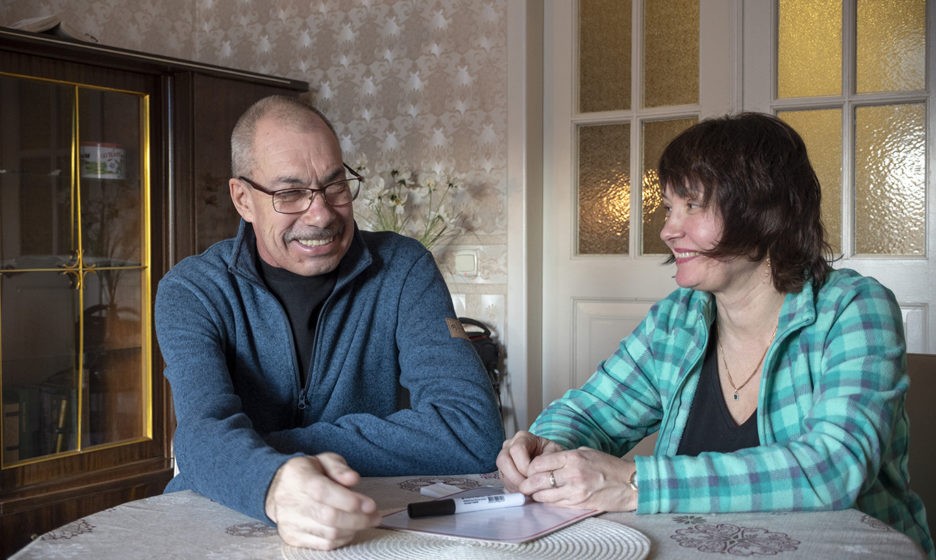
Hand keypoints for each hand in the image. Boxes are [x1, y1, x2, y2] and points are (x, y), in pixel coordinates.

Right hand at [265, 453, 380, 549]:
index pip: (322, 491)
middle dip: (358, 518)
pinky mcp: (292, 537)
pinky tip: (350, 530)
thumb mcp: (323, 460)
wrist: (278, 489)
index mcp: (297, 477)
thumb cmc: (308, 473)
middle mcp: (290, 501)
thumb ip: (339, 468)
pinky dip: (342, 539)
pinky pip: (323, 545)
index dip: (348, 500)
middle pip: (328, 516)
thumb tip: (353, 479)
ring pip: (328, 533)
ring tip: (366, 521)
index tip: (370, 504)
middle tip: (375, 516)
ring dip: (353, 529)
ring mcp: (290, 522)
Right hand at [496, 430, 563, 491]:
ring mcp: (505, 457)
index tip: (534, 476)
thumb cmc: (553, 455)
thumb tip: (537, 474)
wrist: (551, 461)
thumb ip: (547, 461)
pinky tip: (523, 493)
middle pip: (504, 460)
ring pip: (501, 471)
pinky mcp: (504, 470)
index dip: (523, 465)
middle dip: (515, 477)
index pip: (517, 449)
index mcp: (523, 437)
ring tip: (526, 492)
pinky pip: (503, 480)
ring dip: (513, 484)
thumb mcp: (555, 453)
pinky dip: (512, 488)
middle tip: (527, 488)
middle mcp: (510, 445)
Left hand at [521, 447, 636, 511]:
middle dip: (527, 484)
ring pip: (544, 495)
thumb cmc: (610, 466)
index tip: (529, 470)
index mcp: (573, 457)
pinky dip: (549, 501)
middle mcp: (572, 474)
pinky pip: (555, 504)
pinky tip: (549, 498)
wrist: (631, 484)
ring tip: (535, 492)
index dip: (530, 468)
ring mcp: (575, 491)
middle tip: (524, 485)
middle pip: (536, 480)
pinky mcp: (579, 504)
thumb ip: (566, 457)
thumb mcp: (587, 452)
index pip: (539, 463)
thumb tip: (547, 462)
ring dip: (536, 494)